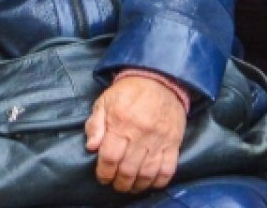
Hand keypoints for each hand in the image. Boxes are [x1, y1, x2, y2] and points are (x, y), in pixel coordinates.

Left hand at [84, 75, 186, 193]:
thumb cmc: (129, 92)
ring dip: (137, 185)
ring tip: (131, 186)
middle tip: (116, 183)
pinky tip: (150, 181)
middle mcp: (141, 132)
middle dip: (119, 183)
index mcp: (121, 121)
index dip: (104, 172)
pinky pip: (168, 168)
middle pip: (127, 169)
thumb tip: (91, 147)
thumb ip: (95, 124)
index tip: (103, 176)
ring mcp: (159, 138)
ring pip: (147, 173)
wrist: (161, 79)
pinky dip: (159, 181)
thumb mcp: (105, 101)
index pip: (110, 157)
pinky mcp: (174, 141)